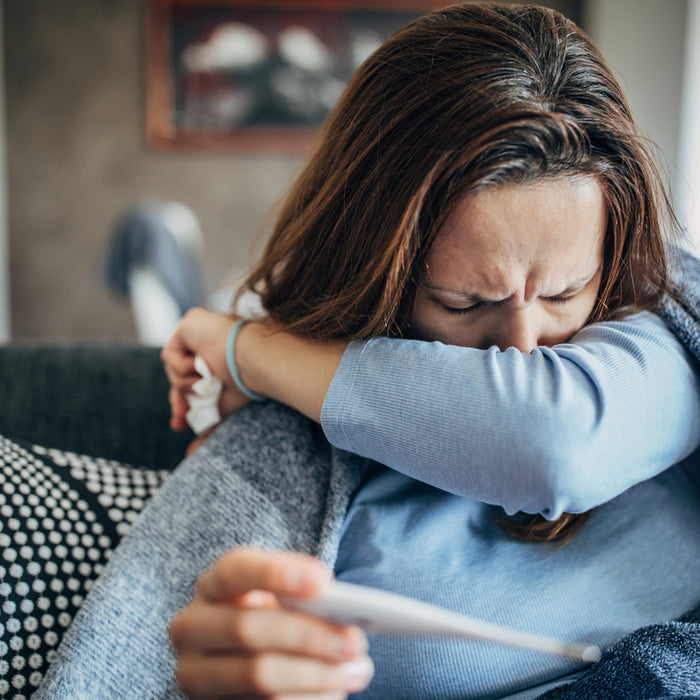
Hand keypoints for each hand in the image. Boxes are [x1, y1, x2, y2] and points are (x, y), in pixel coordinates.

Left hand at [161, 308, 250, 433]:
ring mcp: (198, 332)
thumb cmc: (247, 384)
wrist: (253, 362)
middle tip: (180, 419)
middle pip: (178, 375)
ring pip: (173, 368)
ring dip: (185, 383)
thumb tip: (190, 454)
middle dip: (178, 399)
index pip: (192, 381)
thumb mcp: (223, 409)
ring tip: (205, 383)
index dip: (184, 402)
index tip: (180, 423)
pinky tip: (201, 368)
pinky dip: (182, 368)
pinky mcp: (189, 324)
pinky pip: (170, 355)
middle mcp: (208, 342)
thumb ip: (208, 426)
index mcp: (219, 359)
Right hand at [170, 548, 372, 699]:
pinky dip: (306, 699)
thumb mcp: (282, 598)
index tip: (323, 583)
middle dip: (307, 635)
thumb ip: (301, 594)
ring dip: (315, 674)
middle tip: (354, 640)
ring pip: (257, 674)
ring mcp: (196, 674)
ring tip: (356, 670)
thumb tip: (336, 601)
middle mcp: (192, 628)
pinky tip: (334, 692)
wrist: (246, 661)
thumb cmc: (275, 618)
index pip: (234, 570)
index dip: (275, 573)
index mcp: (212, 586)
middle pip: (247, 628)